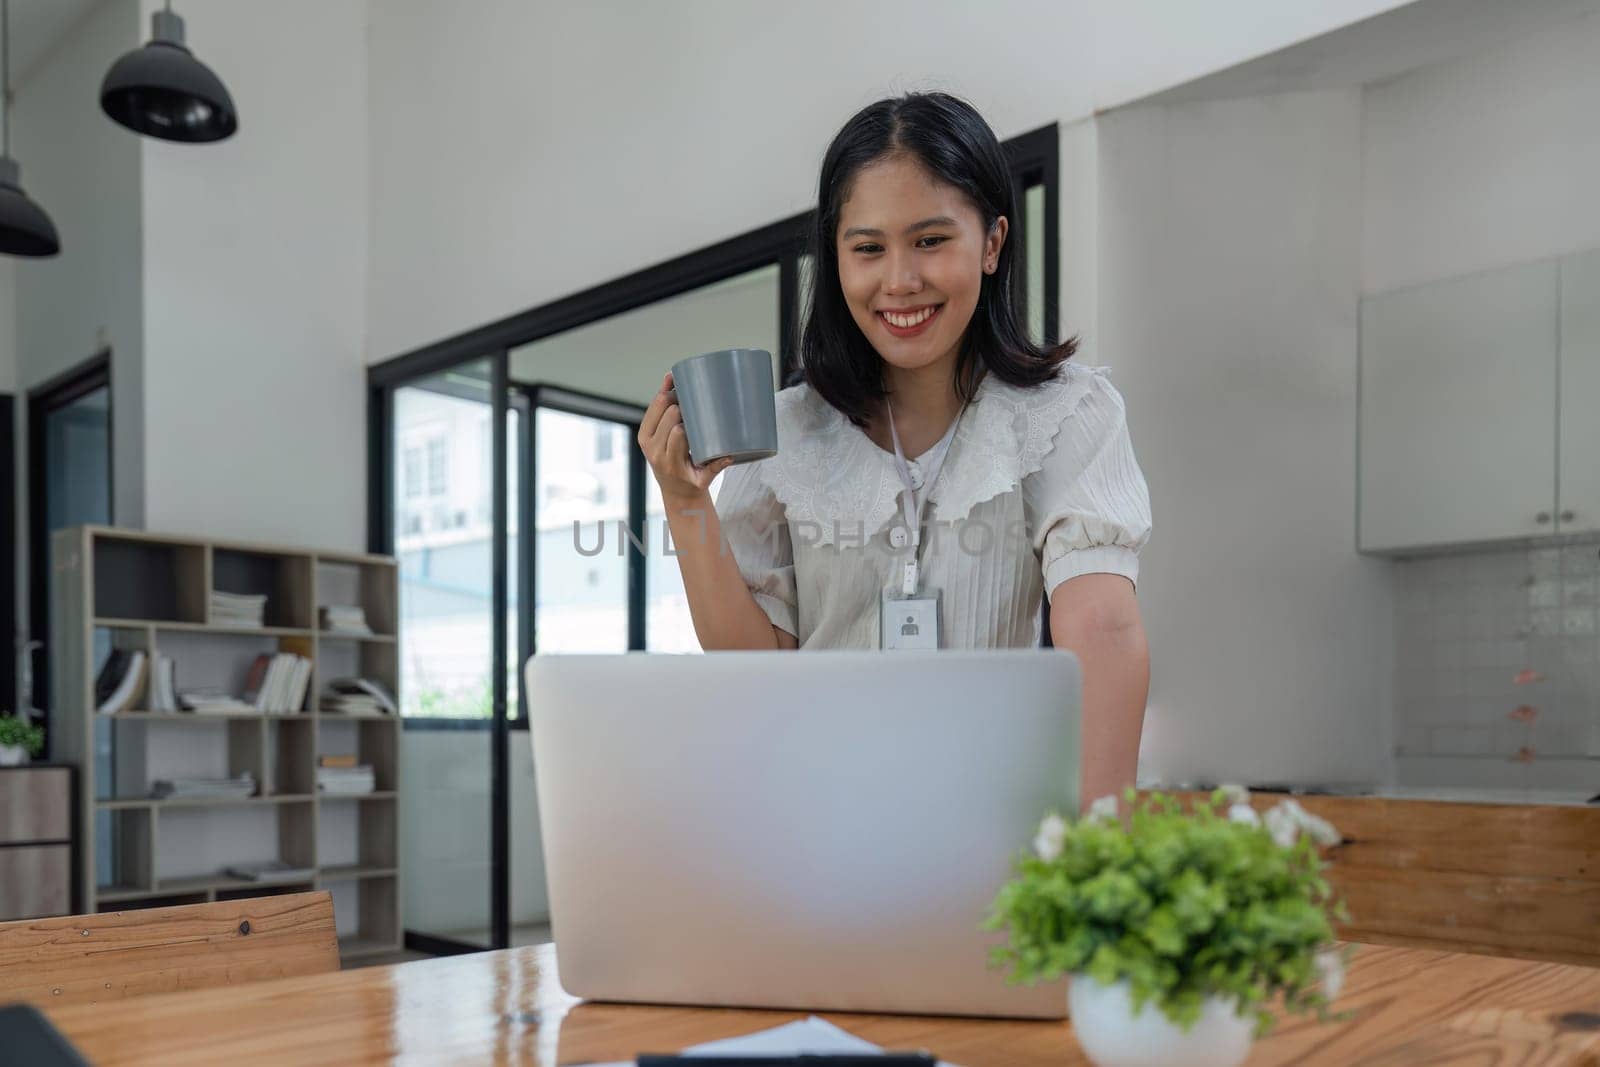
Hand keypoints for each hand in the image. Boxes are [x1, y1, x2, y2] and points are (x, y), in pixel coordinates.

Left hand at [638, 371, 733, 501]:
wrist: (674, 491)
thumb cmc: (693, 482)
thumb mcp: (705, 480)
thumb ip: (716, 467)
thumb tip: (730, 454)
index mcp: (670, 461)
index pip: (678, 433)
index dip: (689, 421)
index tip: (700, 415)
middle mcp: (654, 450)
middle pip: (668, 416)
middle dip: (682, 405)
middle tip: (696, 401)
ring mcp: (646, 441)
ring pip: (657, 407)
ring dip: (671, 395)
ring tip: (686, 388)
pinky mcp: (644, 434)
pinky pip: (651, 408)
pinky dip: (661, 393)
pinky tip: (670, 379)